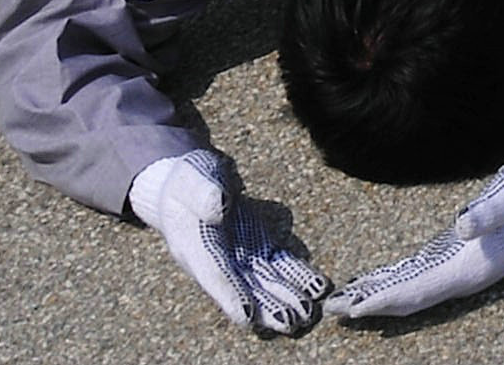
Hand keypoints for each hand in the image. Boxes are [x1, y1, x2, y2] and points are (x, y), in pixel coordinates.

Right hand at [129, 150, 328, 335]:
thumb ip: (204, 193)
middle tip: (290, 323)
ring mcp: (240, 255)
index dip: (230, 295)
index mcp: (194, 246)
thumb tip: (219, 205)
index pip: (214, 275)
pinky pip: (279, 264)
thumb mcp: (192, 179)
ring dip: (285, 299)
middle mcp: (217, 259)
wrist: (188, 184)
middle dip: (267, 308)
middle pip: (244, 289)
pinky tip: (315, 288)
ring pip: (265, 282)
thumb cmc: (188, 180)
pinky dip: (296, 276)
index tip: (246, 315)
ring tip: (306, 316)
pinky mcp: (258, 245)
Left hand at [327, 162, 503, 321]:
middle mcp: (463, 278)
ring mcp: (461, 274)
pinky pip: (420, 283)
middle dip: (373, 306)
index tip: (355, 309)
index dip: (385, 301)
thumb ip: (489, 212)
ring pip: (414, 294)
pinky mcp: (459, 263)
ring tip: (346, 302)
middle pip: (411, 300)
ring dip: (380, 299)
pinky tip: (377, 285)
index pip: (419, 291)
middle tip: (334, 311)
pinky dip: (395, 287)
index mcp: (471, 267)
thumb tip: (462, 226)